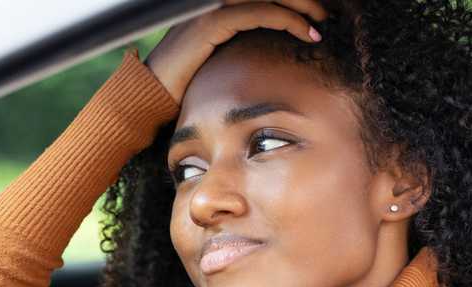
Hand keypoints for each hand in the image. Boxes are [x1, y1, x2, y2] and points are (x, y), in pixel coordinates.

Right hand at [144, 0, 328, 102]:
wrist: (147, 93)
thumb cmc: (180, 80)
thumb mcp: (214, 52)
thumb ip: (236, 36)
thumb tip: (267, 39)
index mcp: (211, 3)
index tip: (312, 12)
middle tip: (324, 14)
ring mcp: (208, 8)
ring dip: (299, 6)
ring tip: (320, 23)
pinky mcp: (210, 23)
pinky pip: (259, 13)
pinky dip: (287, 20)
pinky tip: (305, 33)